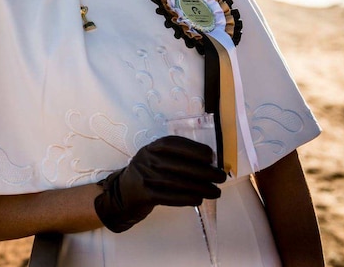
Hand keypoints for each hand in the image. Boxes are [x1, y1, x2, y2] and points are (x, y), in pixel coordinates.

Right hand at [94, 135, 226, 232]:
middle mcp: (147, 159)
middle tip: (220, 177)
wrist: (122, 194)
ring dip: (201, 188)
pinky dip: (187, 198)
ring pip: (179, 182)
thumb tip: (209, 164)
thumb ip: (174, 158)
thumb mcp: (155, 159)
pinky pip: (171, 197)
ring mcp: (145, 177)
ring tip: (216, 192)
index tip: (210, 156)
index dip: (194, 149)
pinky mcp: (145, 195)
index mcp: (151, 147)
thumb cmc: (147, 175)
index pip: (174, 144)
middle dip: (205, 172)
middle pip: (180, 165)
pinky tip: (199, 199)